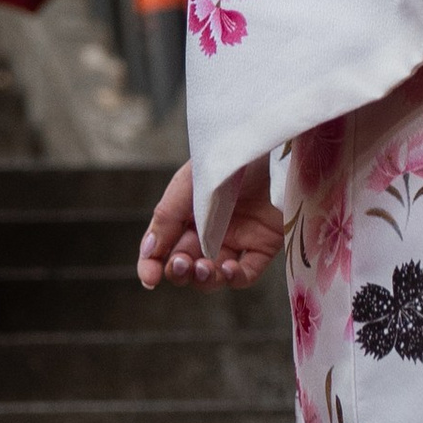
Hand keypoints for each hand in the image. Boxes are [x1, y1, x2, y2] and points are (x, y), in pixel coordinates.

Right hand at [136, 155, 282, 290]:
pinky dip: (235, 278)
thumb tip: (149, 251)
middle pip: (187, 263)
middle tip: (181, 264)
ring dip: (204, 279)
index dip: (153, 264)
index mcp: (187, 211)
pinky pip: (246, 273)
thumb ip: (167, 215)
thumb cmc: (229, 155)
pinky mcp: (264, 245)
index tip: (150, 278)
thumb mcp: (191, 181)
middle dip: (179, 270)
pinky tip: (229, 269)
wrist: (272, 143)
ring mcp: (237, 238)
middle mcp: (210, 228)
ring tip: (203, 268)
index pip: (164, 245)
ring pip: (213, 274)